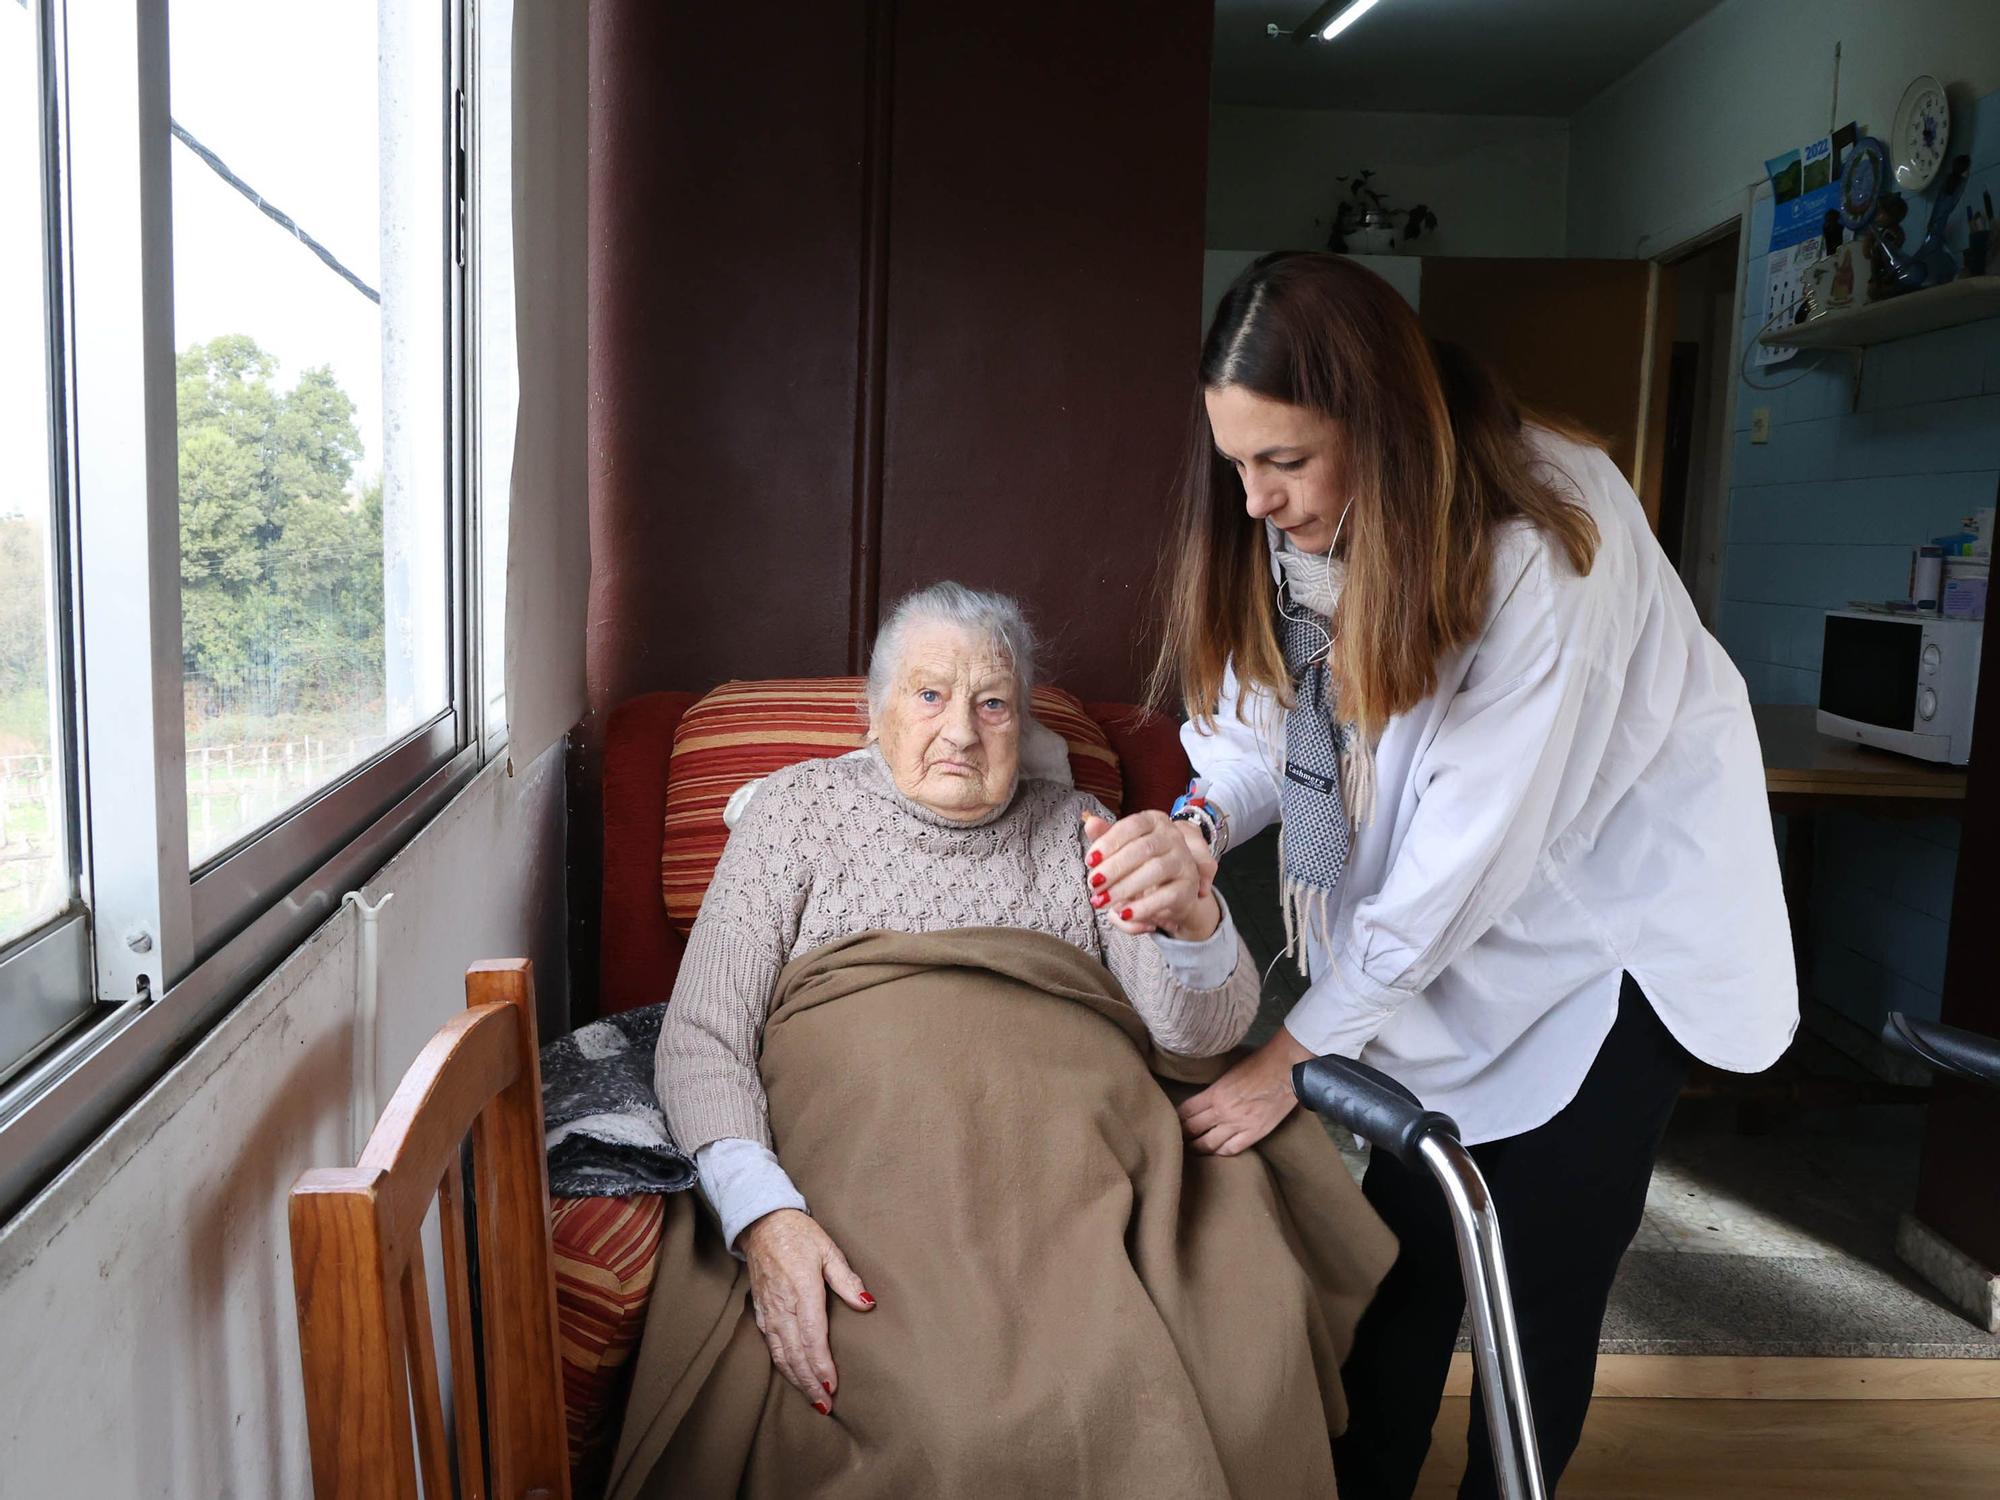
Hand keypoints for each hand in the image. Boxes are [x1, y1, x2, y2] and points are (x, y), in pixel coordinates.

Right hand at [739, 1208, 875, 1413]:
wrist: (762, 1224)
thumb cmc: (799, 1235)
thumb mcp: (828, 1249)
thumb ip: (847, 1279)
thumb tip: (867, 1302)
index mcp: (802, 1290)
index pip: (812, 1336)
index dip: (821, 1364)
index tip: (832, 1385)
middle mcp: (782, 1306)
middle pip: (795, 1353)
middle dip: (810, 1382)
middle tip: (825, 1405)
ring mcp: (768, 1311)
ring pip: (781, 1354)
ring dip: (797, 1379)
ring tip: (813, 1400)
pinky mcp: (760, 1313)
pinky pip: (771, 1346)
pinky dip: (783, 1366)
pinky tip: (793, 1377)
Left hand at [1081, 810, 1219, 939]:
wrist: (1170, 893)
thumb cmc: (1141, 866)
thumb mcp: (1121, 850)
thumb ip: (1105, 836)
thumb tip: (1090, 823)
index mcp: (1154, 821)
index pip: (1132, 825)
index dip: (1109, 842)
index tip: (1090, 861)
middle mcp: (1172, 837)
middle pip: (1143, 849)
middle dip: (1114, 868)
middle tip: (1093, 884)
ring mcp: (1183, 861)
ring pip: (1155, 870)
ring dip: (1124, 887)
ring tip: (1103, 900)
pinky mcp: (1187, 887)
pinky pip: (1166, 896)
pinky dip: (1143, 907)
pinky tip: (1125, 914)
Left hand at [1178, 1027, 1313, 1155]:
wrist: (1286, 1070)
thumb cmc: (1258, 1065)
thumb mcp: (1227, 1073)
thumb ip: (1213, 1090)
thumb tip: (1201, 1102)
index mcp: (1213, 1093)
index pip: (1185, 1112)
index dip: (1176, 1119)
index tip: (1172, 1122)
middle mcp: (1222, 1112)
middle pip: (1193, 1129)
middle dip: (1183, 1135)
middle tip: (1177, 1138)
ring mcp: (1238, 1125)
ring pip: (1209, 1144)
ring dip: (1198, 1147)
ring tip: (1192, 1148)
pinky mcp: (1254, 1133)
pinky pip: (1231, 1149)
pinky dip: (1220, 1153)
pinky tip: (1215, 1152)